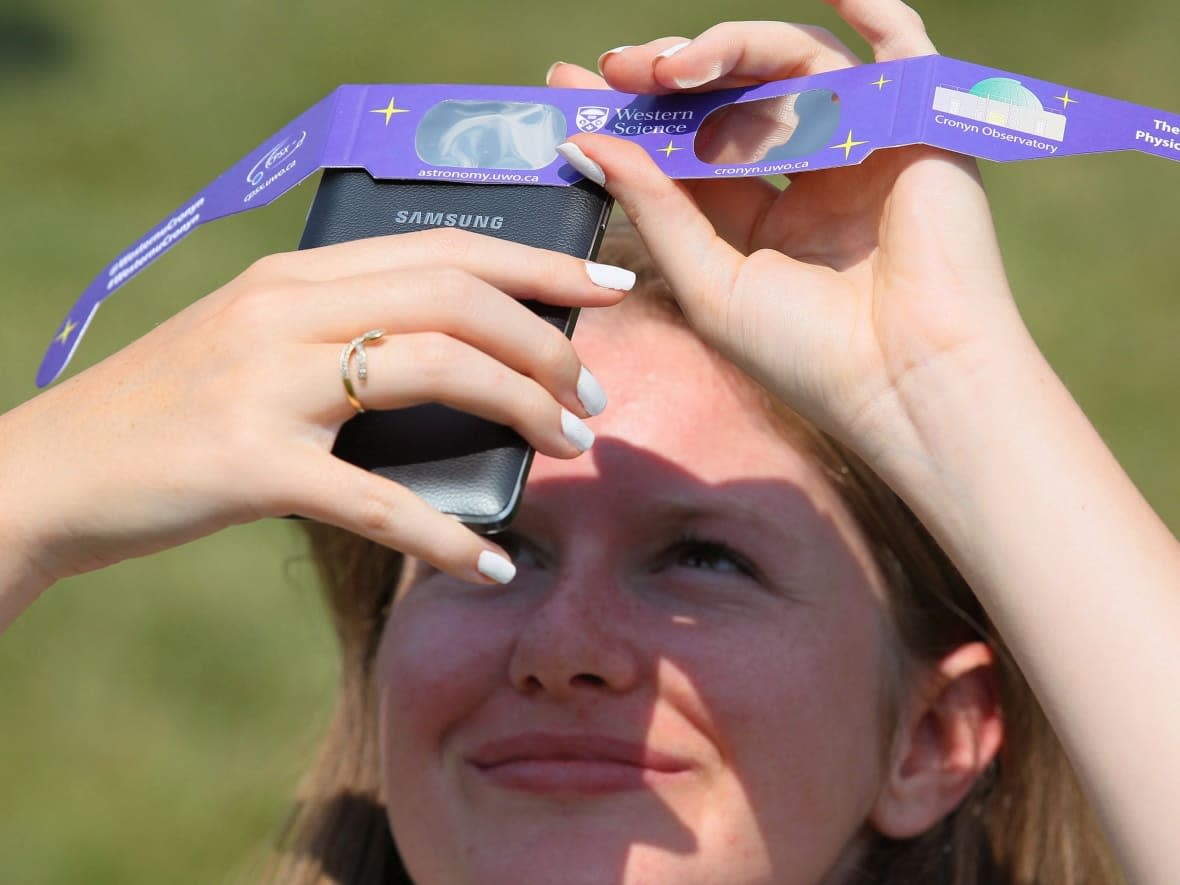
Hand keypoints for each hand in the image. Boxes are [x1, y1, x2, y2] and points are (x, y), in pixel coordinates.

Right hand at [0, 230, 629, 596]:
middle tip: (595, 395)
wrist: (54, 473)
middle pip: (455, 299)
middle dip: (546, 343)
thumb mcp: (255, 345)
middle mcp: (285, 310)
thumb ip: (341, 335)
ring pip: (433, 370)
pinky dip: (445, 536)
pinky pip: (377, 500)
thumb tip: (457, 362)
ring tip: (568, 446)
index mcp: (296, 277)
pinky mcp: (251, 464)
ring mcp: (267, 383)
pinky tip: (491, 563)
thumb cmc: (171, 410)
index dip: (536, 267)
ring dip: (521, 407)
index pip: (443, 250)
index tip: (605, 290)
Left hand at [549, 0, 1030, 466]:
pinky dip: (872, 9)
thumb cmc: (806, 353)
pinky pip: (898, 48)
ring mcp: (861, 143)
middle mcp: (807, 171)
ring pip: (791, 63)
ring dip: (731, 49)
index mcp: (757, 215)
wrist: (906, 383)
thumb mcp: (708, 281)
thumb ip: (655, 208)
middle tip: (617, 68)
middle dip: (672, 74)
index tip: (570, 88)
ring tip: (672, 66)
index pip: (686, 144)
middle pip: (733, 94)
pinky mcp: (918, 125)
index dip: (633, 113)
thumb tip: (585, 144)